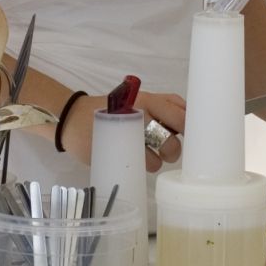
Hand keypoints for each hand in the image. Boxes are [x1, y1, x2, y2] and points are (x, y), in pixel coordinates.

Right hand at [57, 89, 186, 171]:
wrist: (73, 118)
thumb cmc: (112, 110)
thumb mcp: (138, 100)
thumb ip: (163, 105)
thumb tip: (190, 117)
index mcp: (148, 100)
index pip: (180, 112)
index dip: (190, 128)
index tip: (193, 136)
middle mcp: (141, 114)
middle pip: (172, 138)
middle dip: (174, 149)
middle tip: (167, 151)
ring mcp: (129, 133)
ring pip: (159, 156)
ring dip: (158, 160)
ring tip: (145, 154)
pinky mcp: (119, 150)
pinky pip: (144, 164)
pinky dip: (145, 165)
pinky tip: (134, 159)